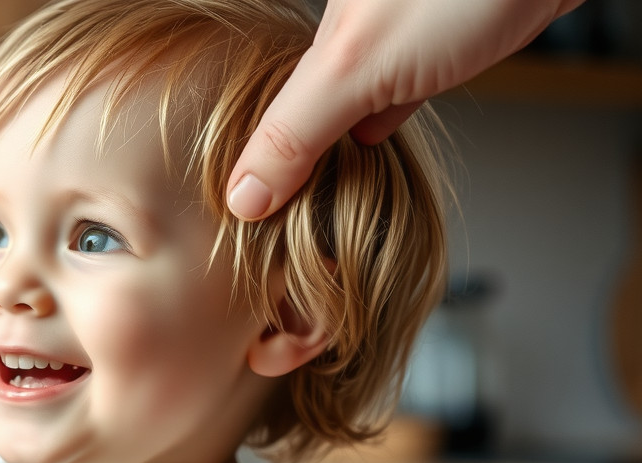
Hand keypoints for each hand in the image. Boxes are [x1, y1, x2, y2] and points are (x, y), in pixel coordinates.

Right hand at [226, 0, 585, 219]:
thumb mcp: (355, 67)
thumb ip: (296, 130)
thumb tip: (244, 195)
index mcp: (316, 24)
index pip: (265, 102)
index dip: (252, 156)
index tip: (247, 214)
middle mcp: (349, 21)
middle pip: (303, 98)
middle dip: (292, 150)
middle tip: (277, 214)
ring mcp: (397, 30)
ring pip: (351, 95)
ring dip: (339, 140)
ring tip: (318, 191)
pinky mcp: (445, 38)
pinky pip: (398, 87)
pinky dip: (386, 118)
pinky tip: (378, 141)